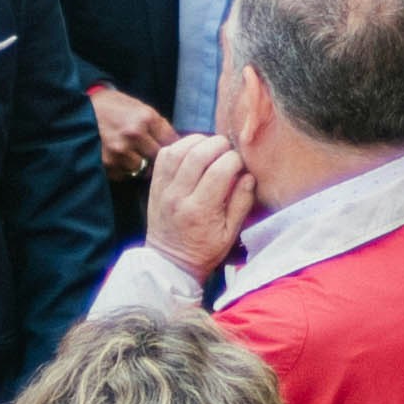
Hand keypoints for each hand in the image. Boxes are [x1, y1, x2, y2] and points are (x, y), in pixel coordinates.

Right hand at [89, 79, 172, 179]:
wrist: (79, 109)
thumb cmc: (112, 106)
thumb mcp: (137, 106)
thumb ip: (157, 124)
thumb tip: (177, 143)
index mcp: (146, 117)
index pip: (172, 141)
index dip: (173, 146)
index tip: (172, 150)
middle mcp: (134, 134)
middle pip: (159, 158)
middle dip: (156, 157)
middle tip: (149, 153)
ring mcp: (120, 151)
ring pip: (142, 169)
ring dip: (139, 164)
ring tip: (129, 154)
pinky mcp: (107, 164)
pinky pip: (124, 174)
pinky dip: (123, 169)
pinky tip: (116, 157)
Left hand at [145, 127, 255, 276]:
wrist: (169, 262)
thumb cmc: (204, 250)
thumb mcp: (230, 234)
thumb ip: (241, 203)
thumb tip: (248, 176)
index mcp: (200, 210)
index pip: (220, 170)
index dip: (235, 160)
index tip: (240, 164)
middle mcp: (179, 197)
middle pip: (198, 154)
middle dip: (219, 145)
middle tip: (228, 151)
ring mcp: (163, 189)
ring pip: (178, 150)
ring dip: (198, 141)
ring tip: (211, 147)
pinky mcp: (155, 185)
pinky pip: (164, 155)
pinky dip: (179, 146)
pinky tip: (192, 151)